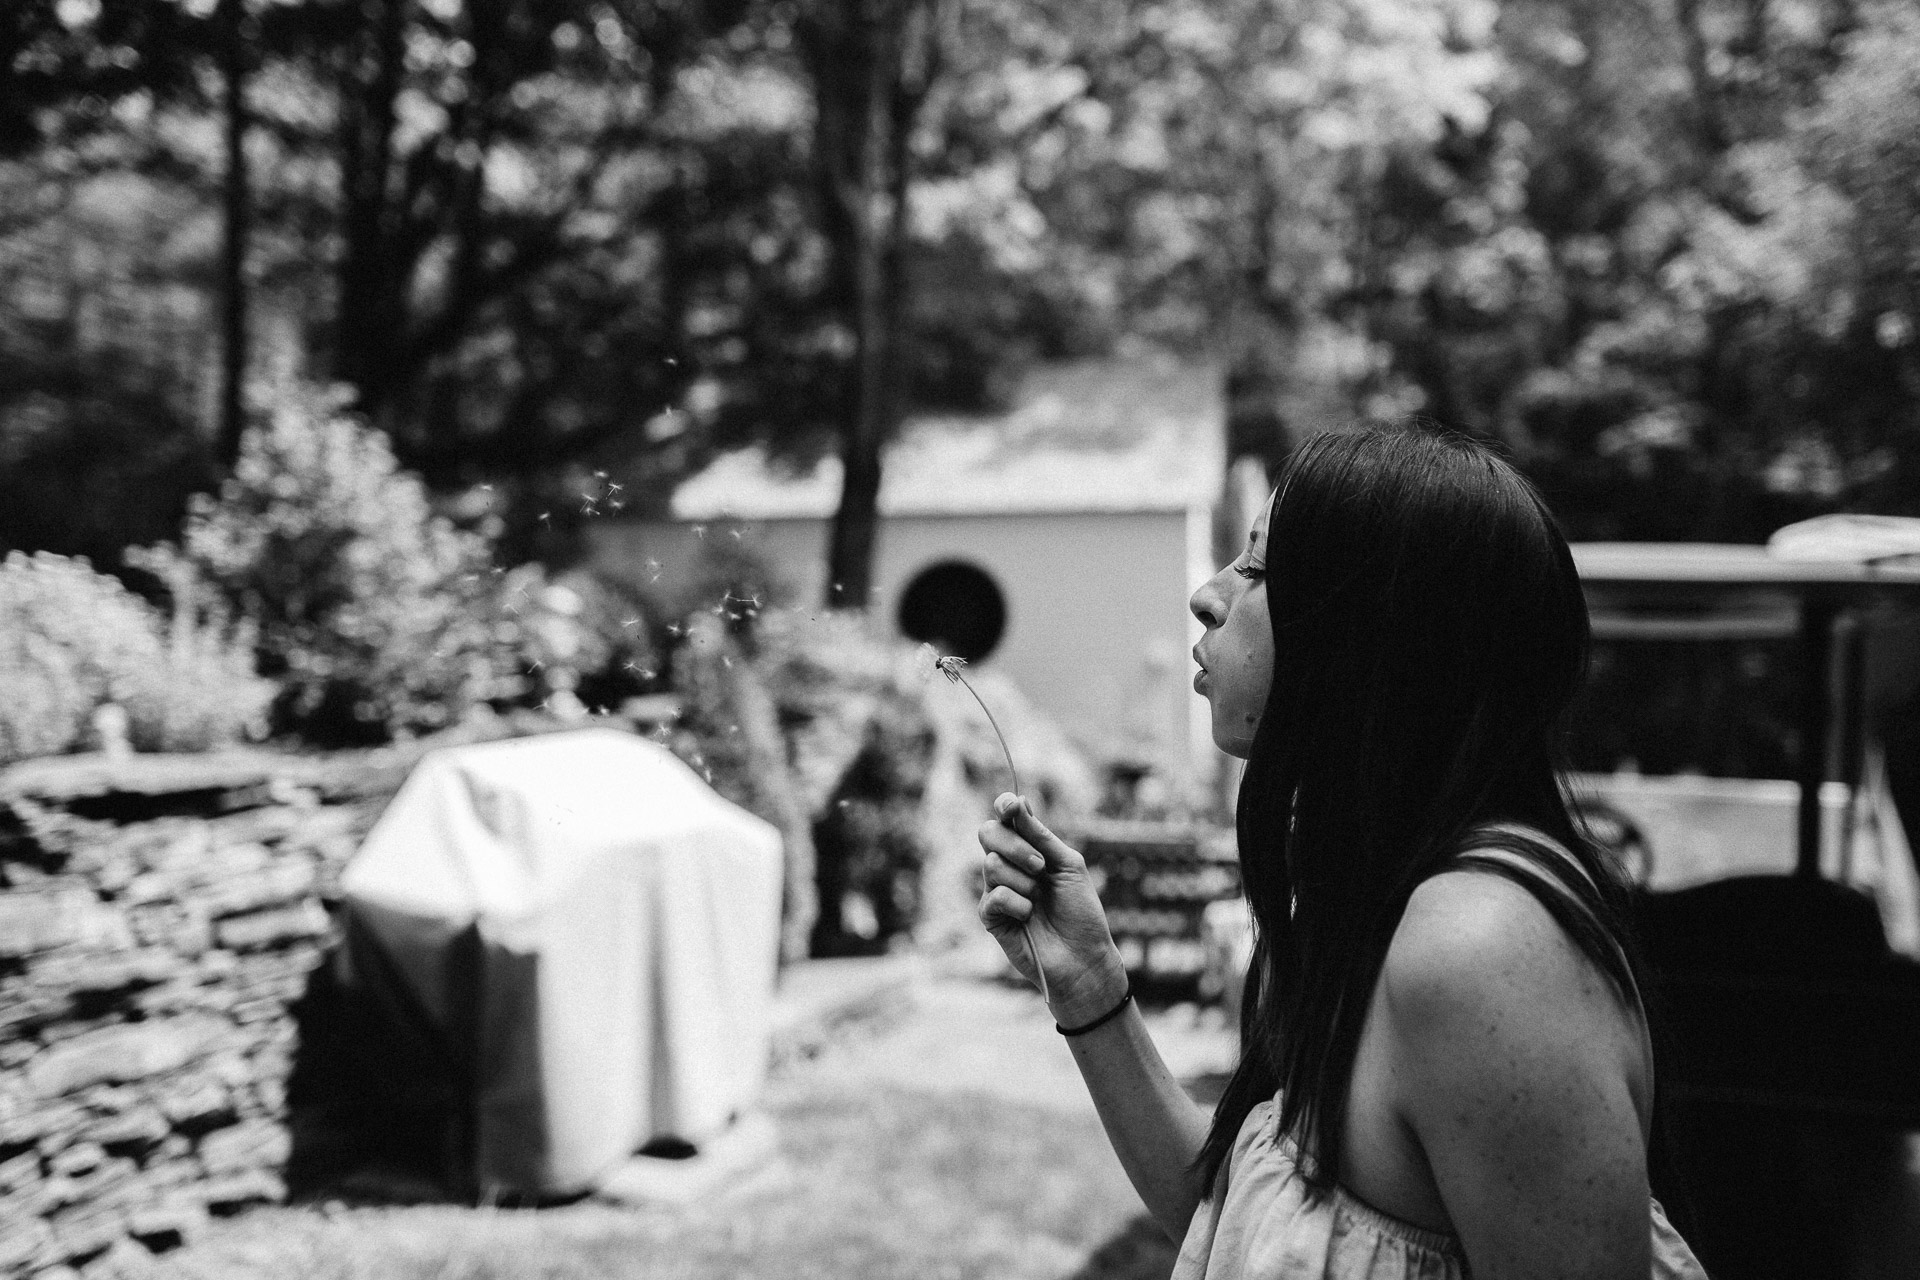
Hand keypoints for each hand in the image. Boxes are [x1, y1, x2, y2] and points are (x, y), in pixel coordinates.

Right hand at [978, 792, 1128, 1025]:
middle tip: (1041, 867)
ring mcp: (997, 889)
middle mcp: (1009, 865)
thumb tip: (1019, 802)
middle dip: (1015, 845)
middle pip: (988, 833)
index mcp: (1028, 849)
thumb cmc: (1080, 911)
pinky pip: (994, 895)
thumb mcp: (1068, 865)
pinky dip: (1018, 903)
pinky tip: (1029, 916)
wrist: (1083, 956)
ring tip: (1040, 899)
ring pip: (991, 864)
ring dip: (1023, 881)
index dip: (1004, 806)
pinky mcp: (990, 916)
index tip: (1011, 806)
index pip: (1005, 818)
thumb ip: (1041, 836)